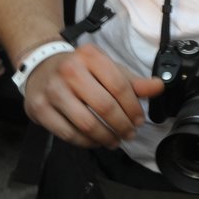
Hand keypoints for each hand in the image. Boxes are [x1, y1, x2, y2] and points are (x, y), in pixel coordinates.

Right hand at [21, 43, 165, 148]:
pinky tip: (95, 141)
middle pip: (104, 106)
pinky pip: (68, 133)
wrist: (40, 67)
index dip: (133, 107)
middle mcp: (69, 70)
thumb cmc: (80, 69)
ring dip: (105, 137)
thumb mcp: (106, 68)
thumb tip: (159, 87)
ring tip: (115, 141)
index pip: (119, 85)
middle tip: (129, 134)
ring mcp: (52, 90)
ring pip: (86, 123)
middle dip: (121, 125)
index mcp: (90, 56)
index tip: (139, 120)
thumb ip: (132, 80)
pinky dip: (86, 142)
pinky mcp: (39, 108)